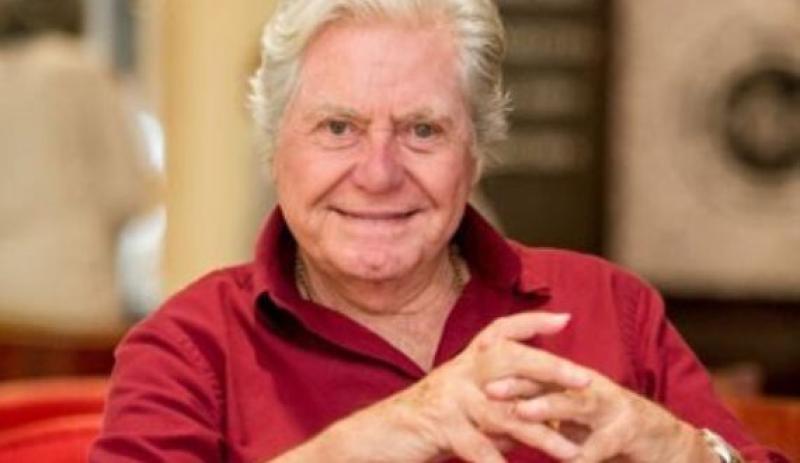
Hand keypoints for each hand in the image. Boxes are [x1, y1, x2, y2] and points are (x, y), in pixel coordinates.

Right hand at [281, 312, 591, 462]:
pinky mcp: (440, 425)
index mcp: (465, 362)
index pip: (500, 331)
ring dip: (541, 434)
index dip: (531, 322)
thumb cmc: (424, 424)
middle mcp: (459, 372)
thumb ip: (496, 405)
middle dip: (551, 367)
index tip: (564, 318)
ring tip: (571, 452)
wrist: (377, 438)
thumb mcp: (460, 405)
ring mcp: (449, 397)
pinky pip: (478, 447)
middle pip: (510, 359)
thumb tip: (537, 417)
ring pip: (504, 411)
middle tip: (586, 380)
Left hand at [485, 369, 716, 462]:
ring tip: (522, 413)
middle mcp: (591, 388)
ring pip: (575, 404)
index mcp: (574, 385)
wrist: (669, 447)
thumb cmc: (614, 435)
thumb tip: (505, 417)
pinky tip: (569, 462)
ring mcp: (612, 407)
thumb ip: (549, 417)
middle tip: (489, 390)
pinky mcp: (630, 431)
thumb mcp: (577, 423)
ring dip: (548, 407)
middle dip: (518, 384)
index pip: (536, 374)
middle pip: (550, 382)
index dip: (507, 373)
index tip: (475, 377)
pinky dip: (583, 456)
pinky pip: (601, 445)